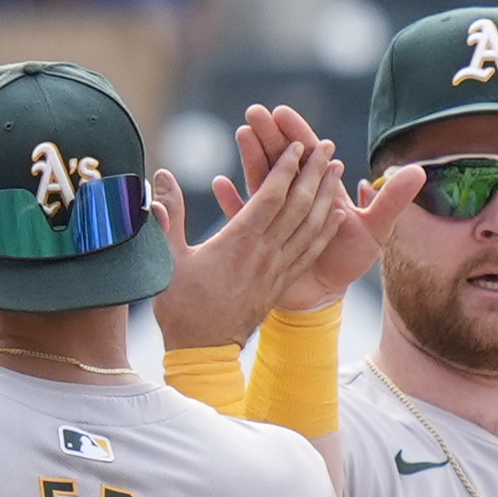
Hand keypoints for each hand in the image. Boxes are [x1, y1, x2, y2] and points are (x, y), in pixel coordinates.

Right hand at [151, 133, 335, 349]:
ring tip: (336, 168)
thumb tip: (161, 177)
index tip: (298, 145)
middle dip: (314, 173)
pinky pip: (310, 250)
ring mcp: (277, 269)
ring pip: (310, 226)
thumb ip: (168, 216)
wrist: (204, 352)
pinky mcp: (282, 282)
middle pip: (298, 206)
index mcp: (238, 243)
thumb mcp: (168, 259)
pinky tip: (335, 213)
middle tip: (326, 145)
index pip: (270, 198)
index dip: (286, 169)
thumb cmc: (182, 306)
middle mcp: (265, 253)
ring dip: (325, 195)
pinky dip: (325, 229)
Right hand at [240, 103, 425, 312]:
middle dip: (269, 136)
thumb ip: (391, 201)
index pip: (308, 156)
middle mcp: (297, 197)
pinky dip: (232, 201)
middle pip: (281, 160)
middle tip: (254, 112)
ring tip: (242, 134)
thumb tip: (417, 170)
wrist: (325, 297)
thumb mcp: (375, 230)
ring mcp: (275, 216)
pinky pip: (242, 218)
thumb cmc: (349, 260)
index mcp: (322, 191)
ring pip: (261, 181)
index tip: (281, 113)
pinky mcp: (258, 237)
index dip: (297, 134)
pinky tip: (220, 183)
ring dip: (251, 158)